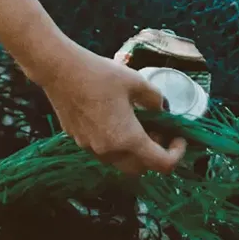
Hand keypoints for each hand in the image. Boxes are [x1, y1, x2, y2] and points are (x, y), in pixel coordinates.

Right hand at [27, 40, 188, 176]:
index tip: (179, 138)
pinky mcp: (79, 140)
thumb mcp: (137, 81)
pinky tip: (114, 118)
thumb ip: (155, 99)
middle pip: (140, 169)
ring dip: (134, 151)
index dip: (176, 154)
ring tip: (137, 123)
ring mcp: (91, 148)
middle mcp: (109, 151)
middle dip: (154, 154)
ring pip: (120, 162)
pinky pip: (103, 151)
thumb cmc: (99, 74)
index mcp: (128, 139)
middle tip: (158, 130)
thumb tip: (163, 109)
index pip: (161, 164)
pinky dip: (116, 144)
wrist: (60, 71)